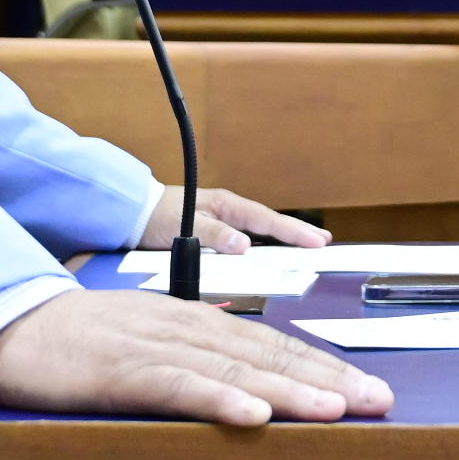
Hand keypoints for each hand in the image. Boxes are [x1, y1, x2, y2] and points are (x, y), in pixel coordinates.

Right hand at [0, 288, 391, 425]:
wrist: (5, 321)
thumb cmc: (75, 340)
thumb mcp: (145, 342)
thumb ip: (191, 357)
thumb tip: (238, 384)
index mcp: (194, 320)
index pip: (273, 344)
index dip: (324, 365)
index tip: (368, 388)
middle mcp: (186, 325)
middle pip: (269, 353)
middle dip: (329, 378)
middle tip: (380, 402)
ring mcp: (155, 345)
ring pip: (235, 369)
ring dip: (290, 390)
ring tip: (338, 410)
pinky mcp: (120, 369)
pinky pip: (177, 386)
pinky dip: (217, 401)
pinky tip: (253, 417)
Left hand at [140, 187, 332, 256]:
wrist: (134, 214)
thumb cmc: (157, 216)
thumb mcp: (185, 224)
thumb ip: (214, 235)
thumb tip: (244, 246)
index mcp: (227, 206)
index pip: (268, 221)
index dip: (294, 232)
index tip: (317, 241)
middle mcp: (230, 213)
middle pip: (271, 224)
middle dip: (298, 233)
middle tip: (324, 243)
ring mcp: (225, 222)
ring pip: (261, 232)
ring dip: (283, 240)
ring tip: (306, 247)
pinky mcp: (216, 234)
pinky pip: (248, 240)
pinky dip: (264, 245)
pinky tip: (272, 253)